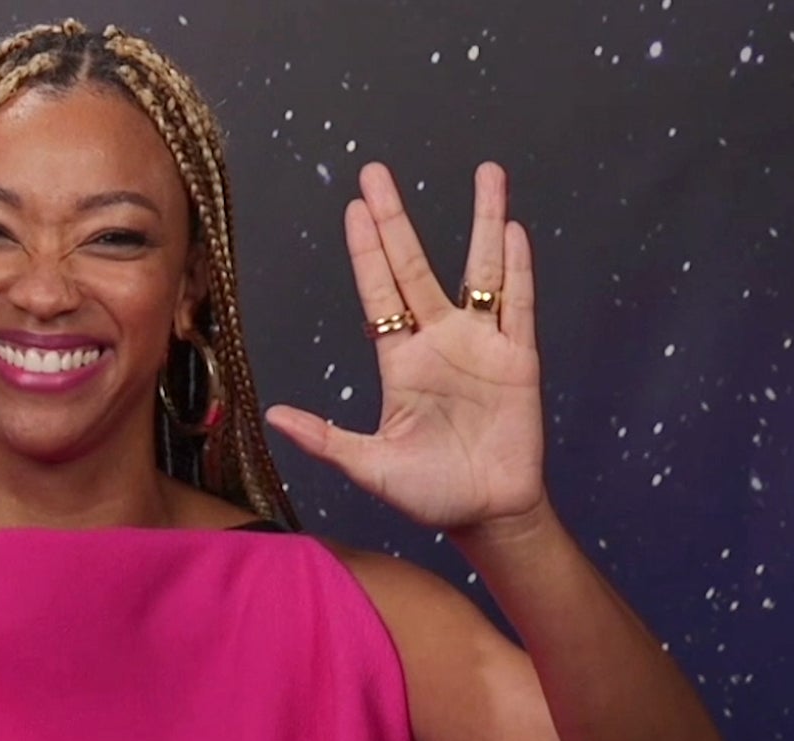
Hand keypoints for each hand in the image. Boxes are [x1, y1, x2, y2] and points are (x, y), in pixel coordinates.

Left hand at [266, 162, 544, 532]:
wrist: (488, 515)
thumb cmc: (429, 493)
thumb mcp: (370, 466)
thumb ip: (326, 439)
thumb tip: (272, 417)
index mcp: (401, 361)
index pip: (380, 293)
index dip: (367, 253)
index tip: (354, 208)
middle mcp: (440, 342)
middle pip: (416, 267)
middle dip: (397, 220)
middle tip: (377, 173)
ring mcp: (483, 345)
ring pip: (483, 270)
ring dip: (484, 221)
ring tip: (486, 173)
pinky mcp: (520, 360)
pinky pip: (521, 306)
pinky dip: (519, 269)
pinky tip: (515, 231)